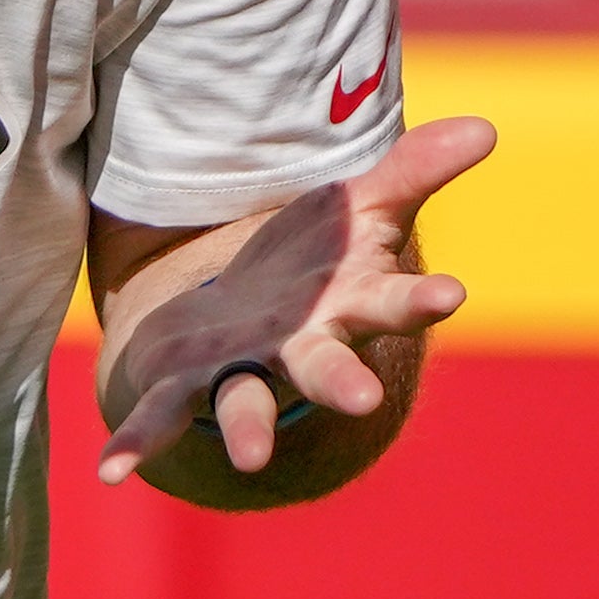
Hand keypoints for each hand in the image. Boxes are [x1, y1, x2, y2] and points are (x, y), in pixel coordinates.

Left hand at [96, 114, 494, 485]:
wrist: (240, 311)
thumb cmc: (314, 262)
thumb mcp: (359, 207)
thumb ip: (413, 171)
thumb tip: (486, 129)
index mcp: (347, 303)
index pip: (392, 301)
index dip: (419, 299)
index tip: (450, 294)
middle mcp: (301, 349)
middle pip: (327, 367)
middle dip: (343, 382)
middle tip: (366, 401)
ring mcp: (243, 370)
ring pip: (248, 401)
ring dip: (248, 429)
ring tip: (250, 461)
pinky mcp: (184, 381)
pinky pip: (161, 414)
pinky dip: (138, 441)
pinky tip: (112, 470)